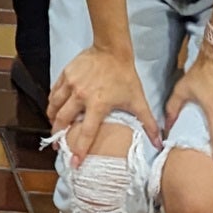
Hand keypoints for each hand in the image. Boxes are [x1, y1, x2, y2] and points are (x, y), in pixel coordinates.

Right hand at [47, 43, 159, 161]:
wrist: (112, 49)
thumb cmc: (125, 76)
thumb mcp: (138, 100)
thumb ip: (148, 123)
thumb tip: (159, 143)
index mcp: (97, 105)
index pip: (86, 132)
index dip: (79, 150)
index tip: (74, 163)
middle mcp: (80, 96)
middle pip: (63, 120)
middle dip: (58, 134)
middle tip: (58, 145)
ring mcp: (70, 84)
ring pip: (55, 105)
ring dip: (52, 118)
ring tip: (53, 127)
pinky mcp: (65, 74)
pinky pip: (54, 92)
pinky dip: (53, 102)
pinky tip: (54, 107)